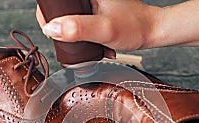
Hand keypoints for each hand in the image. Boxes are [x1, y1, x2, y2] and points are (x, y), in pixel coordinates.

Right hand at [36, 0, 160, 51]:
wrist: (150, 31)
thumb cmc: (134, 27)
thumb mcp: (104, 30)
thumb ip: (78, 28)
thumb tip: (51, 29)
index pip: (51, 3)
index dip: (48, 19)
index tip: (60, 35)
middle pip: (58, 11)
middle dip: (64, 31)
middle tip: (79, 41)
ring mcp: (89, 3)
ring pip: (67, 19)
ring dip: (74, 35)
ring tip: (88, 43)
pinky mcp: (92, 10)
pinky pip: (78, 23)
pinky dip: (82, 35)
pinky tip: (93, 42)